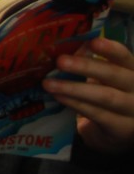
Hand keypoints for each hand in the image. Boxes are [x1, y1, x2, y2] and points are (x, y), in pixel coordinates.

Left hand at [45, 36, 133, 154]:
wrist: (113, 131)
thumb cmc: (104, 93)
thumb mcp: (100, 75)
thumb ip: (88, 60)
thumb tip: (64, 46)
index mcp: (132, 69)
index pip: (124, 56)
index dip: (110, 49)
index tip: (92, 42)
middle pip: (114, 75)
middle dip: (86, 66)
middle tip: (60, 61)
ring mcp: (132, 110)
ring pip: (105, 96)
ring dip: (74, 88)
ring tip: (48, 83)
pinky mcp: (121, 128)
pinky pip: (97, 114)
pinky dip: (76, 104)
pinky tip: (59, 97)